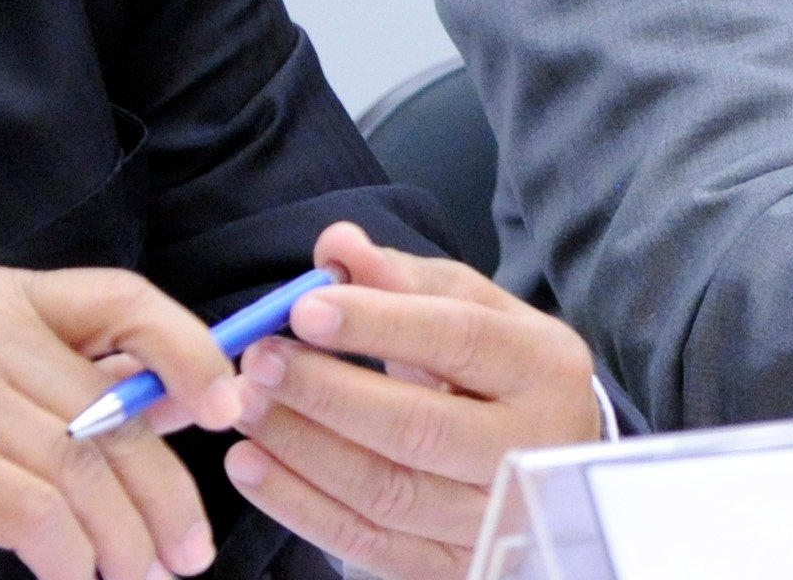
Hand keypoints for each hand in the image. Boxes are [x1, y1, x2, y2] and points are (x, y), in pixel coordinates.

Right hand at [0, 264, 243, 579]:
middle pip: (107, 408)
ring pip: (77, 469)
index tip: (227, 409)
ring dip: (122, 537)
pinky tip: (77, 578)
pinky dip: (69, 557)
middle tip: (191, 551)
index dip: (188, 350)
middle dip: (162, 490)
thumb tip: (193, 400)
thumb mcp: (9, 399)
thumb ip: (92, 389)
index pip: (120, 299)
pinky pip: (34, 513)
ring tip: (142, 575)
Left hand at [222, 224, 598, 579]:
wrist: (547, 462)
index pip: (462, 340)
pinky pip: (364, 542)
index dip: (380, 324)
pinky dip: (298, 505)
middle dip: (327, 392)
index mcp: (546, 368)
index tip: (306, 307)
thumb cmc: (502, 376)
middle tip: (259, 361)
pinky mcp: (450, 565)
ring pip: (384, 491)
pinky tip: (253, 465)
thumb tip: (336, 244)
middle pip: (420, 426)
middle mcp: (529, 446)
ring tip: (245, 405)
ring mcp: (491, 515)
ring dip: (301, 447)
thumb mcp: (477, 314)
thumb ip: (406, 280)